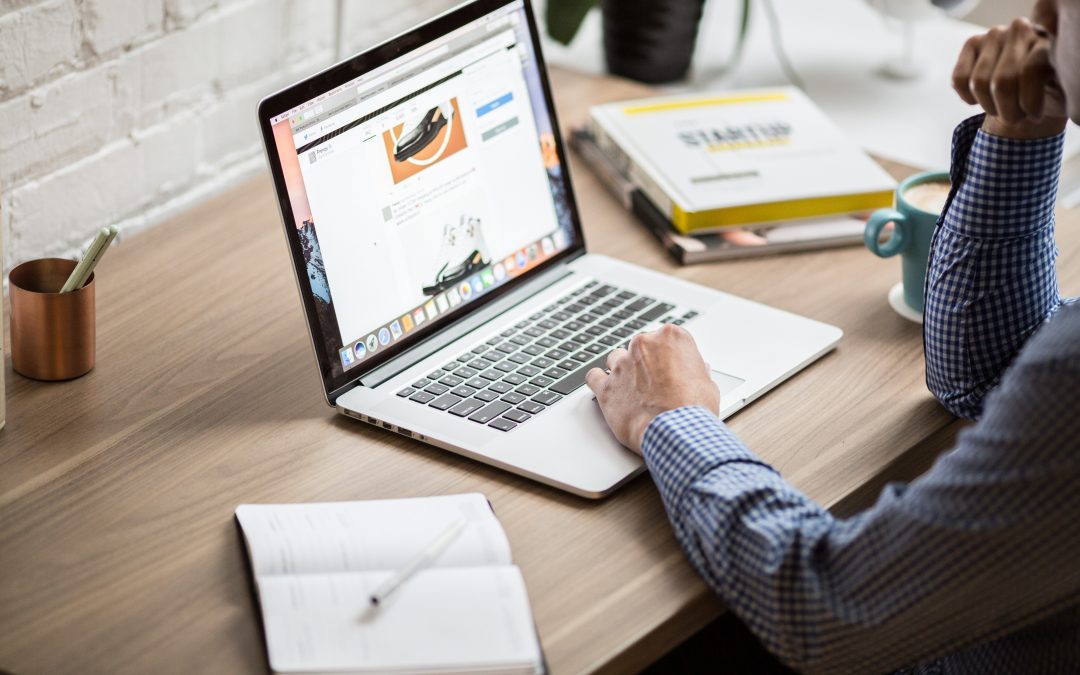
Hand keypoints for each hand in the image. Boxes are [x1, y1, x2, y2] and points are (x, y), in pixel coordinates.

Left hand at [585, 325, 719, 453]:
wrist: (676, 432)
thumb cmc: (694, 409)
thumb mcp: (708, 385)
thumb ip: (697, 371)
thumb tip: (698, 370)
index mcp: (671, 337)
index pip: (666, 339)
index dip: (669, 357)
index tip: (672, 369)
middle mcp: (644, 344)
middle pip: (640, 347)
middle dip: (646, 363)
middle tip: (656, 384)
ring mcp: (622, 364)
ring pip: (616, 358)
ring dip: (623, 370)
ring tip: (633, 390)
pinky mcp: (606, 386)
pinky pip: (593, 376)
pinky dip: (599, 382)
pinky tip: (608, 390)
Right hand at [952, 16, 1067, 138]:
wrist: (1030, 87)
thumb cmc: (1047, 92)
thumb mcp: (1060, 93)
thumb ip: (1053, 88)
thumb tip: (1037, 86)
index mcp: (1049, 41)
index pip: (1031, 71)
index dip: (1029, 104)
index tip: (1034, 116)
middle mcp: (1022, 30)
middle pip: (1002, 82)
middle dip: (1007, 110)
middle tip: (1016, 117)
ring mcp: (995, 34)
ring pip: (979, 83)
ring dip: (990, 107)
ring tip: (1002, 108)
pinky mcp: (972, 43)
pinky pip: (959, 80)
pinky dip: (969, 98)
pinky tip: (983, 97)